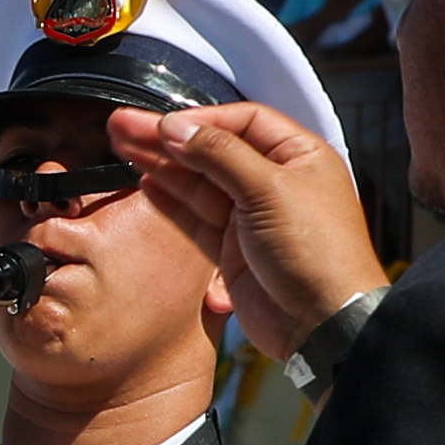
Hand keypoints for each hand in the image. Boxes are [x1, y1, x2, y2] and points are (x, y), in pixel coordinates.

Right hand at [110, 97, 389, 358]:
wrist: (323, 324)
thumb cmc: (319, 254)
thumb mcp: (270, 191)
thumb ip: (220, 155)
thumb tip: (178, 127)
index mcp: (299, 156)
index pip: (242, 121)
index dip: (200, 120)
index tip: (162, 123)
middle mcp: (276, 181)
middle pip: (213, 149)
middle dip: (168, 138)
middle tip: (123, 125)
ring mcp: (252, 215)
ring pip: (199, 181)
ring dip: (162, 164)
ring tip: (122, 144)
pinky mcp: (232, 248)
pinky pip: (195, 215)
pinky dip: (170, 199)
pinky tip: (145, 182)